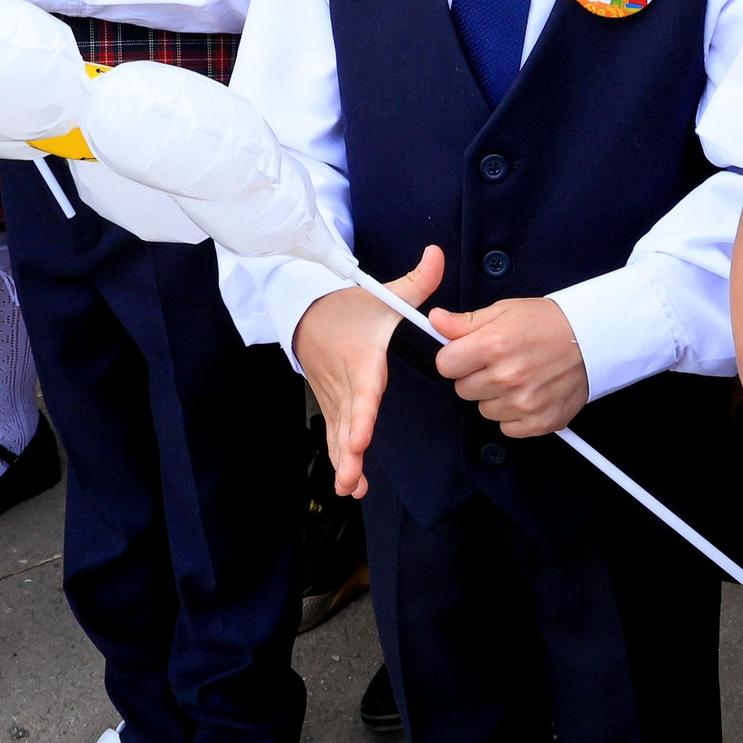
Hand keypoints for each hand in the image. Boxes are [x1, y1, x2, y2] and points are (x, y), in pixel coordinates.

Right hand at [294, 246, 445, 498]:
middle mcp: (345, 383)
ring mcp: (335, 397)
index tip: (361, 439)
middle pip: (346, 422)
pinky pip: (335, 435)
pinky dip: (341, 459)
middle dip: (348, 452)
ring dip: (343, 462)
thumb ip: (416, 281)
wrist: (305, 311)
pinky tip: (351, 486)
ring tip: (351, 488)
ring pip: (338, 433)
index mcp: (361, 358)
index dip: (361, 416)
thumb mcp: (382, 292)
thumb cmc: (349, 306)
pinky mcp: (331, 406)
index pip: (361, 391)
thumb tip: (438, 254)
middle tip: (351, 480)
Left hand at [431, 295, 589, 436]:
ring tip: (519, 375)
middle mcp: (506, 377)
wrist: (591, 339)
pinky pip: (507, 427)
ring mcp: (523, 402)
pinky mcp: (538, 422)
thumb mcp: (503, 311)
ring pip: (483, 410)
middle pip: (462, 389)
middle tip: (500, 362)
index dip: (456, 358)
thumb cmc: (547, 323)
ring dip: (495, 396)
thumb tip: (435, 320)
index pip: (445, 365)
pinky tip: (529, 392)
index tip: (469, 353)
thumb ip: (464, 322)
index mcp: (493, 345)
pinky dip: (514, 414)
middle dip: (476, 376)